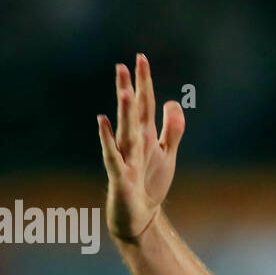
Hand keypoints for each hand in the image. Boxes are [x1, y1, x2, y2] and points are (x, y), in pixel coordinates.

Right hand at [98, 53, 185, 243]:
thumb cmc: (150, 182)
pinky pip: (114, 156)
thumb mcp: (167, 154)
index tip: (141, 57)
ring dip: (125, 113)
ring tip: (125, 92)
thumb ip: (172, 129)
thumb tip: (172, 102)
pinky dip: (108, 140)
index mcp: (144, 135)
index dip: (144, 82)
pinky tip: (103, 123)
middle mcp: (132, 143)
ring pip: (125, 132)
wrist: (141, 217)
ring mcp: (126, 158)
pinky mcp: (122, 177)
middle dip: (130, 90)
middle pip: (133, 113)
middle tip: (123, 65)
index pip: (145, 104)